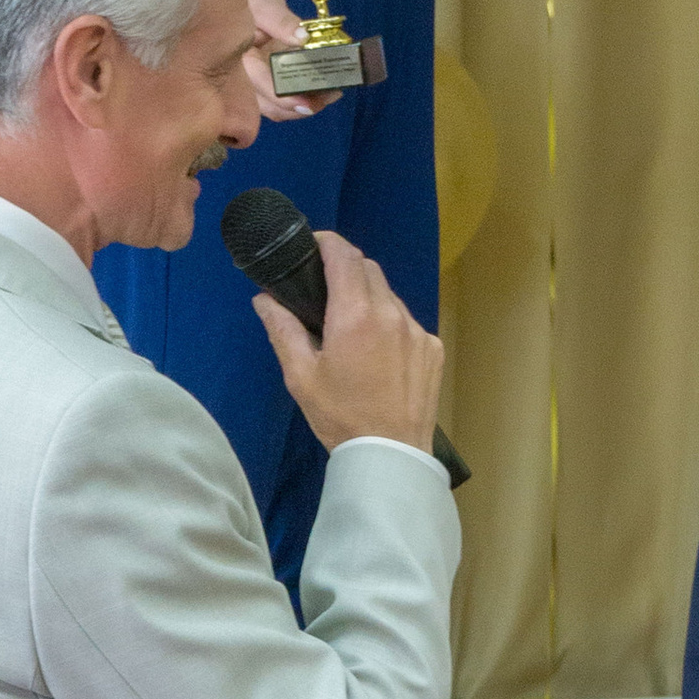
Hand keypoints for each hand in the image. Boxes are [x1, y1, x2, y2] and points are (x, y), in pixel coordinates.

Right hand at [244, 0, 329, 122]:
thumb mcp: (263, 4)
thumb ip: (281, 21)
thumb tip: (302, 37)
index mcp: (239, 60)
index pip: (259, 86)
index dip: (284, 98)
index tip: (308, 103)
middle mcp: (245, 76)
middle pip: (270, 106)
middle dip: (300, 107)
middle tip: (330, 95)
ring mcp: (258, 80)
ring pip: (279, 107)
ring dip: (305, 105)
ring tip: (332, 93)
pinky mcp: (270, 78)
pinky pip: (286, 95)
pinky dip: (305, 95)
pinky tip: (325, 88)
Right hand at [253, 231, 442, 455]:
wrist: (391, 456)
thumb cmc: (340, 417)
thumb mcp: (300, 376)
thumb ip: (282, 329)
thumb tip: (265, 299)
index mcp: (355, 315)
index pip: (344, 255)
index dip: (327, 242)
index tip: (313, 244)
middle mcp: (391, 314)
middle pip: (369, 270)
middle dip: (346, 269)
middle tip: (325, 287)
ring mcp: (417, 331)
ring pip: (389, 296)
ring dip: (369, 298)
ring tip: (351, 326)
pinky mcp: (432, 348)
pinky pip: (407, 322)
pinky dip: (389, 324)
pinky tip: (378, 352)